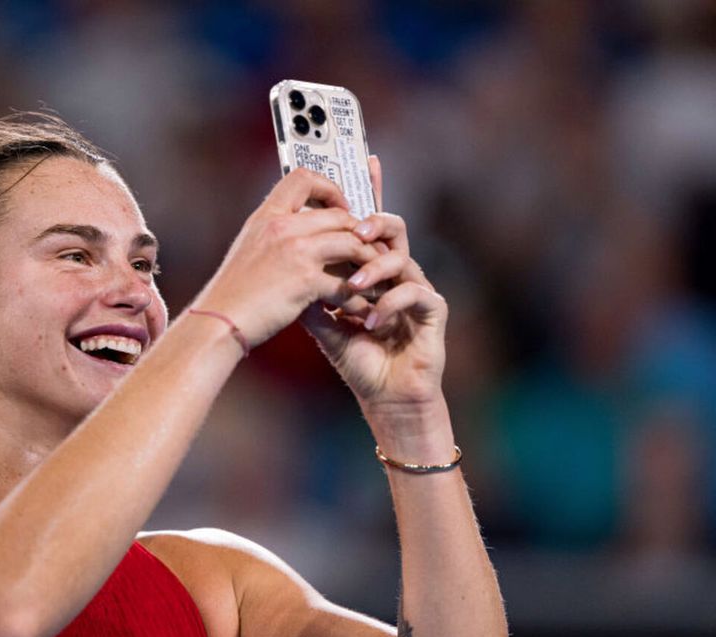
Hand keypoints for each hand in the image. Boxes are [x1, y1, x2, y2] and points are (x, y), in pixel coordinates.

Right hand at [192, 168, 383, 347]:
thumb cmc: (233, 293)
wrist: (219, 322)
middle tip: (370, 250)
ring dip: (369, 262)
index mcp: (266, 217)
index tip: (340, 205)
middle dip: (361, 233)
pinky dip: (359, 298)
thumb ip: (273, 236)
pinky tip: (362, 308)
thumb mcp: (248, 249)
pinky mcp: (306, 280)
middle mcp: (282, 227)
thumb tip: (298, 233)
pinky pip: (347, 283)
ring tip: (375, 278)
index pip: (302, 178)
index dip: (329, 187)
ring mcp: (295, 252)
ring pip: (352, 243)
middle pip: (339, 215)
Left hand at [300, 157, 447, 411]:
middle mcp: (398, 272)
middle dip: (374, 223)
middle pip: (393, 228)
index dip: (371, 191)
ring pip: (402, 257)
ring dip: (373, 270)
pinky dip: (387, 305)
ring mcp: (418, 288)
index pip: (370, 225)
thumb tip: (282, 264)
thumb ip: (309, 292)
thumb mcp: (323, 323)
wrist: (384, 397)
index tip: (364, 160)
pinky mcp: (433, 310)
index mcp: (373, 269)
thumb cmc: (358, 359)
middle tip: (355, 228)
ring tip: (352, 288)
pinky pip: (415, 292)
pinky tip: (369, 323)